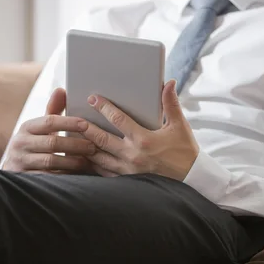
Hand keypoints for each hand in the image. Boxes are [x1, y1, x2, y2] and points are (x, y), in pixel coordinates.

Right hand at [2, 88, 93, 172]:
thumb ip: (52, 111)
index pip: (49, 122)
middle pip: (52, 143)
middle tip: (93, 146)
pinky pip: (49, 177)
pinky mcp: (27, 178)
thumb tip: (62, 90)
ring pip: (51, 161)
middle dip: (75, 144)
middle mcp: (21, 144)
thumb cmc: (33, 144)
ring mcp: (22, 162)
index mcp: (26, 127)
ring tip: (88, 161)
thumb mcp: (39, 128)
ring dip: (72, 161)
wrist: (14, 168)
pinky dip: (65, 175)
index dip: (69, 123)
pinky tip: (77, 174)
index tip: (87, 124)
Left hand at [82, 80, 198, 179]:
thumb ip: (171, 104)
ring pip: (99, 158)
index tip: (93, 98)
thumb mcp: (180, 126)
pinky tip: (83, 159)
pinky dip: (92, 165)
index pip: (118, 119)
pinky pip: (104, 173)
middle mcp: (133, 155)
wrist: (191, 180)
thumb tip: (168, 82)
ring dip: (85, 147)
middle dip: (86, 127)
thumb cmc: (185, 152)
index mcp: (144, 139)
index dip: (104, 107)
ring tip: (72, 137)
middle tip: (74, 117)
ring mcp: (128, 171)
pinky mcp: (127, 181)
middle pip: (101, 139)